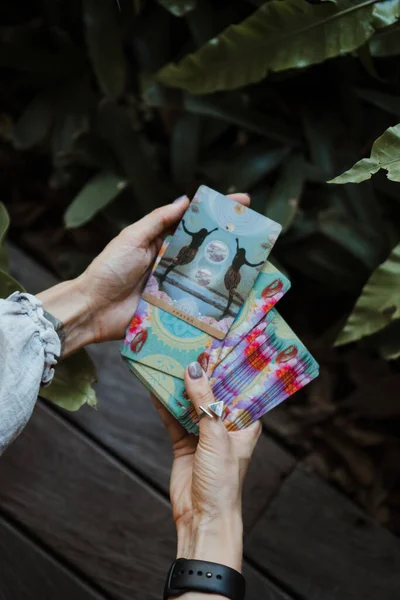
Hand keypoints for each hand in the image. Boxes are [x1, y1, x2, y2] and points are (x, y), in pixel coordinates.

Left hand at [38, 193, 248, 355]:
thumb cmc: (109, 269)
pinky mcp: (174, 308)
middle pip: (205, 249)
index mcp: (161, 242)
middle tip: (257, 233)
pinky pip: (198, 302)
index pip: (194, 223)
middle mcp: (171, 263)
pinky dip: (215, 299)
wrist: (94, 309)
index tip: (243, 203)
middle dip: (231, 241)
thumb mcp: (132, 238)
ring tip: (255, 263)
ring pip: (206, 276)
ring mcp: (175, 286)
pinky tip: (236, 295)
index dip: (217, 212)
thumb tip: (185, 200)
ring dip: (227, 270)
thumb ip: (158, 220)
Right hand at [152, 363, 260, 579]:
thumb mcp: (216, 436)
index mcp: (244, 423)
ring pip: (190, 403)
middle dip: (200, 374)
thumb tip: (193, 371)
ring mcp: (203, 433)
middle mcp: (225, 425)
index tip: (218, 345)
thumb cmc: (222, 480)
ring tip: (169, 361)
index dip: (229, 368)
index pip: (238, 388)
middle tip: (189, 347)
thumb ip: (204, 402)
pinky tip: (154, 387)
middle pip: (211, 393)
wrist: (202, 517)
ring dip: (179, 386)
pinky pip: (173, 417)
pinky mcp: (184, 442)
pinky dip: (164, 404)